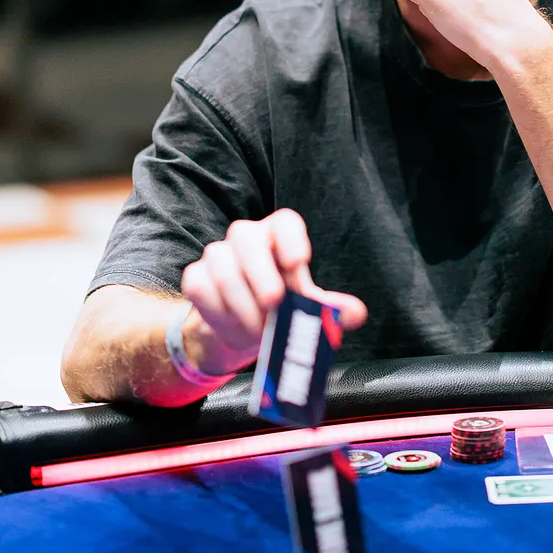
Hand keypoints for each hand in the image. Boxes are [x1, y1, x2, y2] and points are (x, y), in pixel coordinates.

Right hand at [179, 209, 366, 375]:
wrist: (243, 327)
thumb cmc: (280, 307)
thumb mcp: (308, 309)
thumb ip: (331, 310)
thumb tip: (356, 314)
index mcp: (278, 236)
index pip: (284, 222)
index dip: (291, 238)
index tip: (299, 262)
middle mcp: (246, 237)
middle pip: (246, 237)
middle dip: (261, 272)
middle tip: (275, 303)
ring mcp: (217, 255)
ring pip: (223, 268)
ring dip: (243, 305)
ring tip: (260, 330)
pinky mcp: (196, 277)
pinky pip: (201, 288)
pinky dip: (219, 313)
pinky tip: (235, 326)